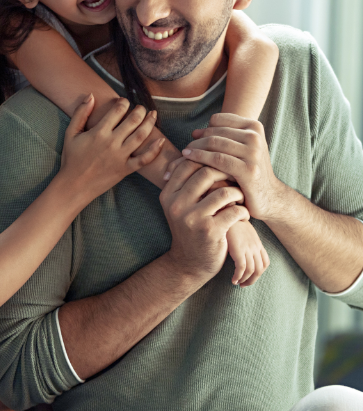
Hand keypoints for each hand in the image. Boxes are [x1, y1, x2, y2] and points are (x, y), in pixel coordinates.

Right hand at [60, 95, 164, 202]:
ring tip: (153, 114)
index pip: (118, 111)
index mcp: (99, 132)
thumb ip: (80, 113)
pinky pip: (144, 159)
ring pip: (140, 136)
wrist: (74, 185)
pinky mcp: (125, 169)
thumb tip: (91, 95)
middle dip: (140, 110)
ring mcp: (120, 156)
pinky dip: (154, 150)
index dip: (124, 102)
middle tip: (142, 107)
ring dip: (149, 123)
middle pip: (133, 121)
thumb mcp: (71, 134)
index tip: (125, 101)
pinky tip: (161, 140)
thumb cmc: (71, 159)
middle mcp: (112, 143)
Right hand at [159, 158, 248, 282]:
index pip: (189, 163)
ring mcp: (192, 219)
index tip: (223, 164)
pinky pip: (235, 210)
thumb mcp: (182, 204)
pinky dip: (243, 211)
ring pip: (224, 191)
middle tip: (236, 179)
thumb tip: (204, 147)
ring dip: (237, 193)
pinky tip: (242, 215)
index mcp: (167, 194)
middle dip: (226, 173)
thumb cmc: (192, 227)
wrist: (190, 263)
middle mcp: (176, 205)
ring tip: (239, 198)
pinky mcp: (210, 231)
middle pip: (206, 173)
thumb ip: (188, 180)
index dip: (209, 159)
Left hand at [182, 113, 284, 219]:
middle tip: (184, 149)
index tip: (194, 139)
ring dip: (195, 148)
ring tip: (184, 155)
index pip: (219, 120)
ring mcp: (253, 152)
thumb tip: (194, 132)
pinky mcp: (248, 169)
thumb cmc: (248, 174)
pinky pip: (217, 159)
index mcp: (254, 127)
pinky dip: (199, 157)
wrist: (268, 198)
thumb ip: (222, 139)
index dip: (204, 129)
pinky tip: (188, 160)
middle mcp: (255, 136)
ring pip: (214, 143)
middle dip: (197, 140)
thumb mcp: (239, 151)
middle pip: (215, 132)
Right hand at [226, 220, 269, 285]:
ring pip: (252, 271)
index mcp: (256, 242)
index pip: (265, 262)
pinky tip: (233, 279)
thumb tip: (239, 246)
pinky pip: (242, 268)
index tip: (249, 277)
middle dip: (252, 280)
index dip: (259, 272)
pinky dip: (238, 276)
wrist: (226, 210)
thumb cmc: (230, 219)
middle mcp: (255, 246)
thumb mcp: (240, 229)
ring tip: (236, 283)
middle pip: (260, 269)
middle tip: (243, 285)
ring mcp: (248, 248)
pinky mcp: (239, 250)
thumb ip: (243, 239)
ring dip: (244, 280)